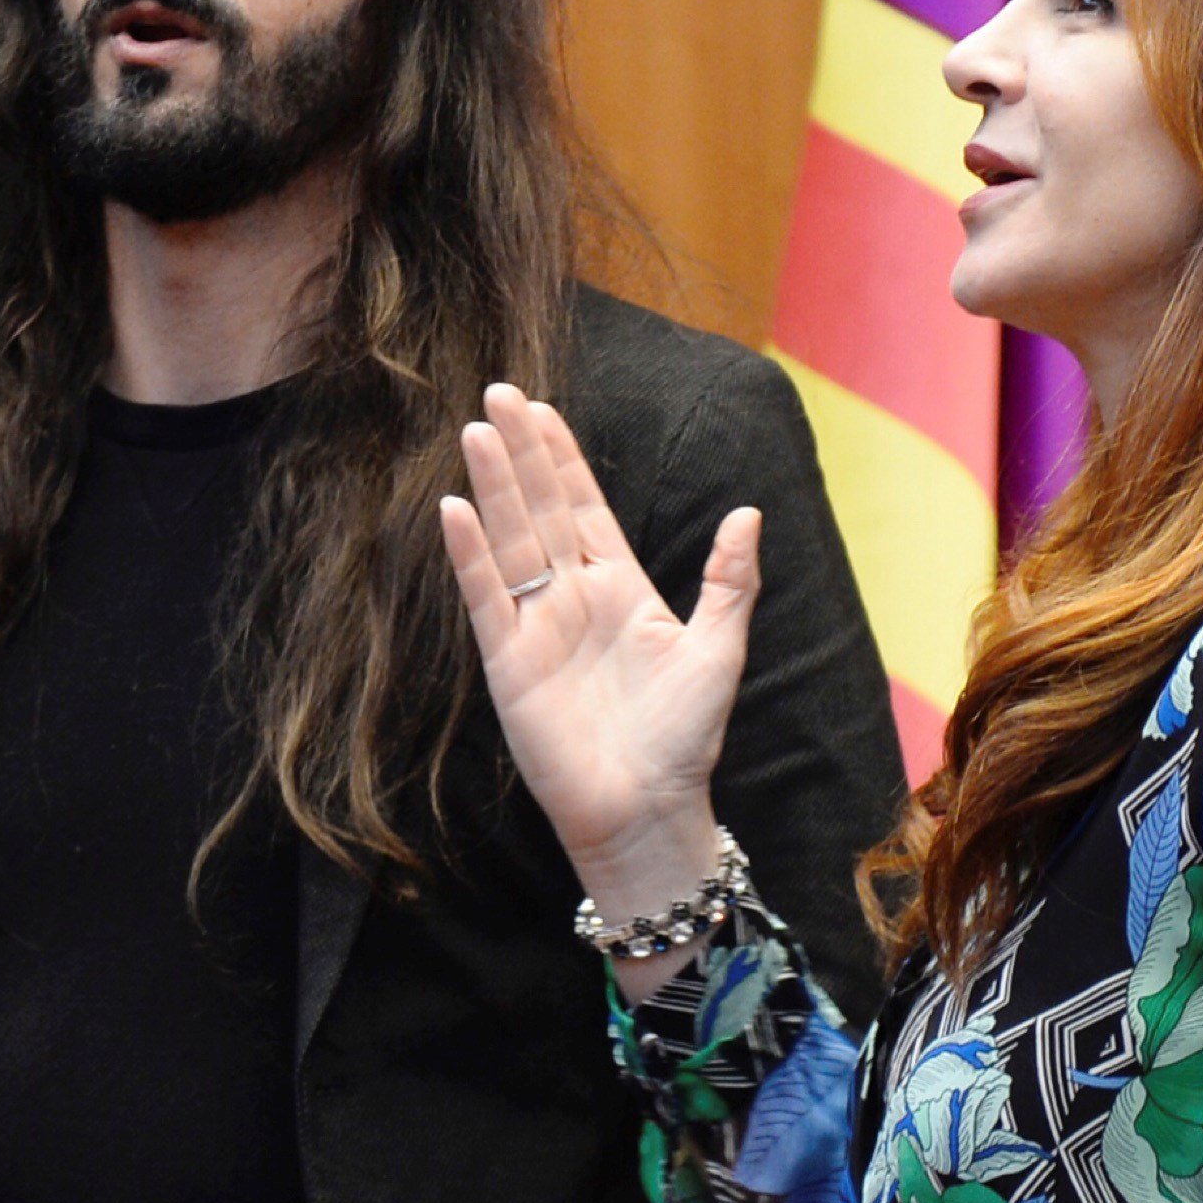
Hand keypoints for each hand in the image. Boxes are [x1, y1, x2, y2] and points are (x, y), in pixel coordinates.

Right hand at [438, 386, 755, 902]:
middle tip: (497, 394)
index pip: (585, 506)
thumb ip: (727, 582)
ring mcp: (536, 627)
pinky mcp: (508, 663)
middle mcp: (572, 598)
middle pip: (539, 509)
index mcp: (621, 587)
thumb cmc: (684, 739)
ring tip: (477, 432)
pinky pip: (485, 598)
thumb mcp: (718, 651)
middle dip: (521, 452)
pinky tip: (455, 510)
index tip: (544, 407)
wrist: (646, 809)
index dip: (564, 457)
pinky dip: (469, 555)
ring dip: (494, 487)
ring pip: (510, 541)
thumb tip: (747, 512)